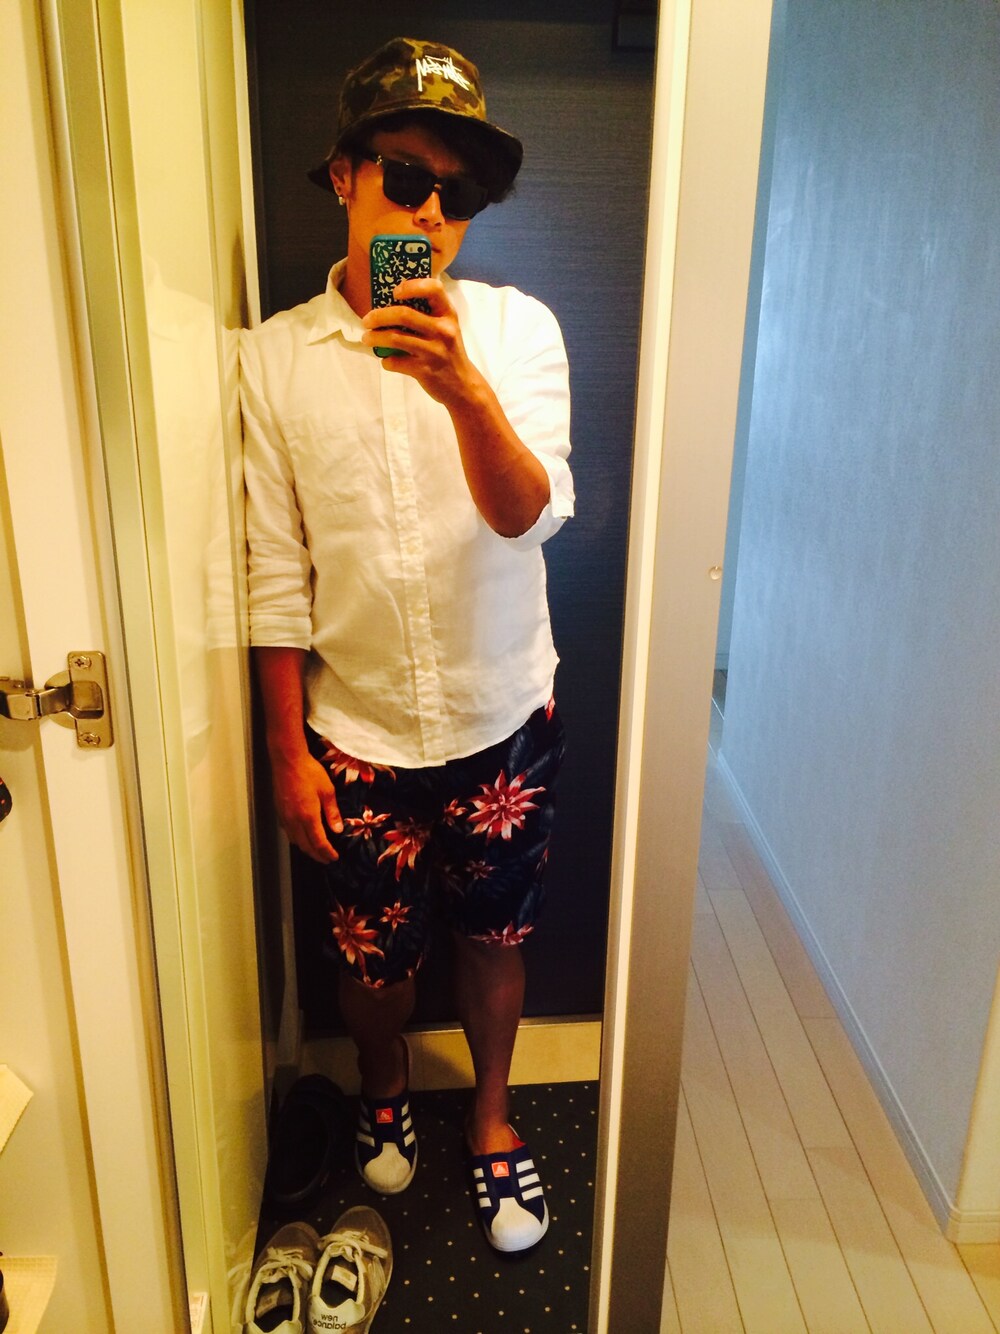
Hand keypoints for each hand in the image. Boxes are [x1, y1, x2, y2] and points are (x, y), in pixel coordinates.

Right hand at [270, 750, 342, 862]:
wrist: (288, 761)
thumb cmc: (310, 772)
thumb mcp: (327, 791)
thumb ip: (332, 812)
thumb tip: (337, 830)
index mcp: (308, 817)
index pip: (318, 842)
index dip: (327, 853)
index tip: (334, 858)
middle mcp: (294, 821)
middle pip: (306, 846)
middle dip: (317, 855)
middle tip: (327, 859)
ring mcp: (285, 817)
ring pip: (295, 841)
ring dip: (306, 849)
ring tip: (316, 851)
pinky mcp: (280, 812)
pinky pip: (288, 832)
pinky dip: (297, 839)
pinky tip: (302, 837)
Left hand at [362, 279, 482, 406]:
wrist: (462, 386)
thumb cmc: (448, 351)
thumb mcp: (446, 327)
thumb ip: (428, 314)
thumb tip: (390, 303)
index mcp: (448, 314)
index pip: (433, 289)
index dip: (411, 286)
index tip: (394, 292)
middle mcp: (443, 330)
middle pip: (403, 315)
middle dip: (378, 316)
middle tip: (366, 320)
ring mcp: (434, 351)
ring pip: (395, 338)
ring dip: (375, 337)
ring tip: (366, 338)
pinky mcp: (425, 371)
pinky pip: (395, 362)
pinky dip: (386, 361)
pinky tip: (386, 360)